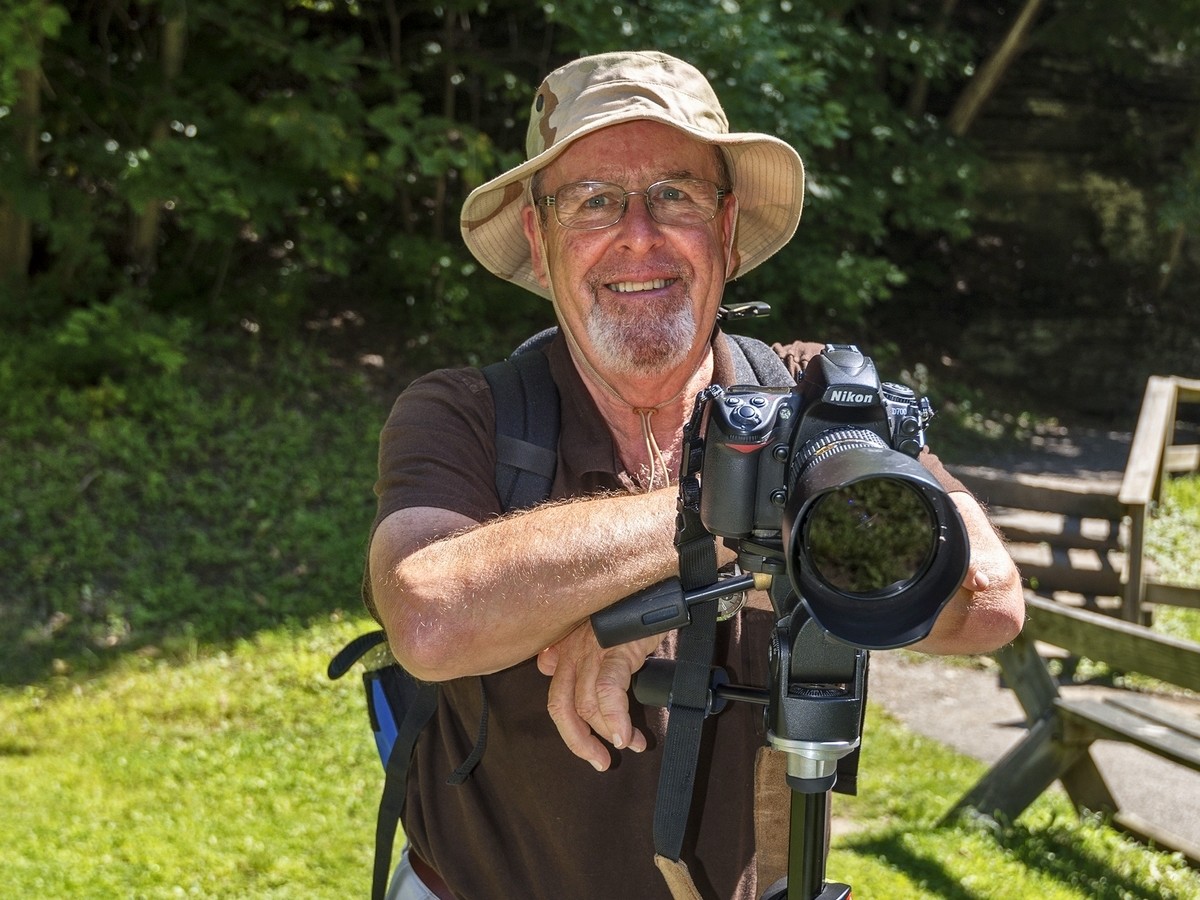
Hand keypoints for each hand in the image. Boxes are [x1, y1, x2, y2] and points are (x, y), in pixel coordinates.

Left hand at [537, 621, 660, 771]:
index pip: (557, 698)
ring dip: (608, 733)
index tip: (591, 746)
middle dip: (580, 741)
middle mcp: (572, 653)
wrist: (650, 587)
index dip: (570, 729)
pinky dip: (616, 719)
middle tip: (601, 761)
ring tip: (630, 744)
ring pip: (587, 705)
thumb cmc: (625, 611)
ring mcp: (592, 651)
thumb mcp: (594, 632)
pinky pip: (609, 692)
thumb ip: (573, 652)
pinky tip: (626, 735)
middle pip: (563, 707)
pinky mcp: (615, 650)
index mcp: (564, 651)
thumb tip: (546, 665)